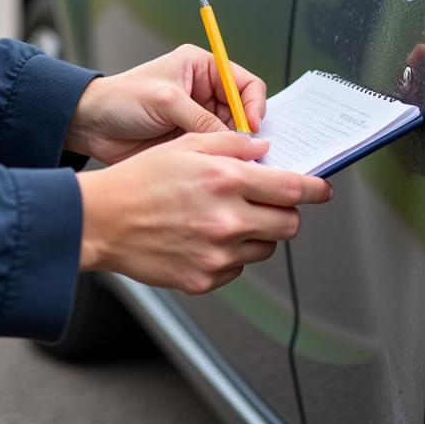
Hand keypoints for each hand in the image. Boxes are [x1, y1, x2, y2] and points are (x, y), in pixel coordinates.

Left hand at [65, 44, 266, 164]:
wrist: (90, 125)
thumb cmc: (121, 99)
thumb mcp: (166, 101)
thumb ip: (202, 118)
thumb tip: (235, 138)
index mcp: (201, 67)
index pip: (244, 82)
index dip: (253, 103)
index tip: (253, 125)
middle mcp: (204, 91)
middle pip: (244, 110)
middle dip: (248, 129)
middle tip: (250, 151)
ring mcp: (197, 117)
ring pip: (232, 133)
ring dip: (236, 147)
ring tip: (236, 161)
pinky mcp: (189, 140)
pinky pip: (215, 150)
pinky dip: (221, 159)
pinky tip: (221, 168)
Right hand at [76, 132, 332, 292]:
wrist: (101, 221)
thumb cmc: (140, 180)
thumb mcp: (186, 145)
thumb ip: (231, 144)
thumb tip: (264, 149)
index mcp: (226, 180)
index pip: (290, 188)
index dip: (313, 188)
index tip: (322, 189)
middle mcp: (227, 219)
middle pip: (288, 224)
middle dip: (285, 211)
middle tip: (268, 202)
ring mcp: (217, 254)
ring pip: (266, 247)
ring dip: (259, 232)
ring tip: (227, 217)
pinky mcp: (205, 279)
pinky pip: (238, 267)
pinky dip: (232, 253)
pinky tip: (206, 236)